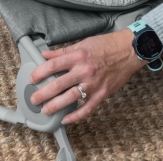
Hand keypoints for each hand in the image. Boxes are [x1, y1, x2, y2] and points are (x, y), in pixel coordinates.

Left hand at [29, 29, 145, 123]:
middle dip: (43, 93)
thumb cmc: (106, 45)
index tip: (32, 78)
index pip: (53, 65)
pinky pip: (87, 108)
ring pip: (70, 98)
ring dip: (55, 106)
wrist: (129, 50)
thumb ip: (63, 51)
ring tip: (46, 109)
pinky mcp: (102, 94)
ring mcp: (93, 84)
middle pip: (59, 84)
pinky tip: (66, 119)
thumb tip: (46, 54)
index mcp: (78, 56)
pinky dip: (76, 116)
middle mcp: (84, 70)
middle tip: (34, 98)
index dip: (40, 72)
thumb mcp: (83, 43)